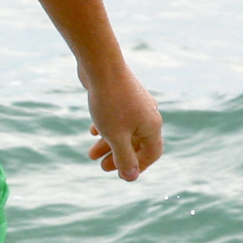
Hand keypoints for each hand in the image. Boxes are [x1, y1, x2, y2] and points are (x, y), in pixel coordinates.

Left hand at [85, 64, 162, 182]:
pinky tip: (92, 130)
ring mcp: (136, 103)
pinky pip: (118, 117)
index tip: (122, 175)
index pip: (152, 153)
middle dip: (119, 157)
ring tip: (90, 154)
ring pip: (125, 130)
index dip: (138, 166)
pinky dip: (107, 127)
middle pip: (137, 143)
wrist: (101, 66)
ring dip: (108, 144)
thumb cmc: (110, 103)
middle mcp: (148, 114)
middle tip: (101, 167)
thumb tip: (131, 177)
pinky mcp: (123, 94)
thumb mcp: (116, 137)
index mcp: (152, 126)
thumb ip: (124, 158)